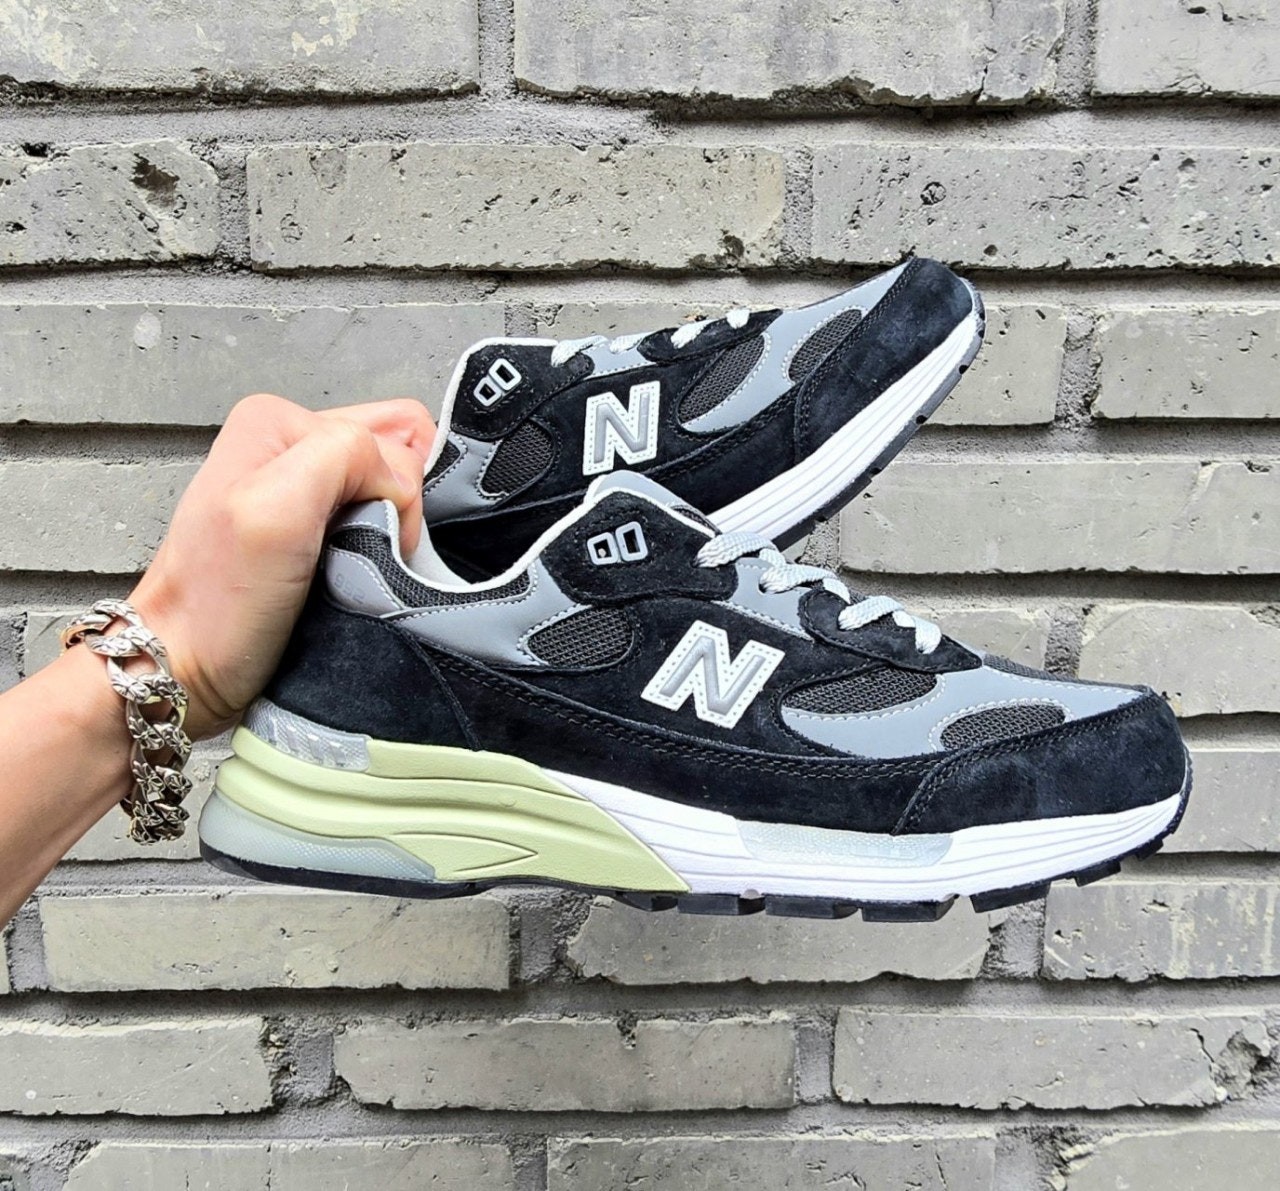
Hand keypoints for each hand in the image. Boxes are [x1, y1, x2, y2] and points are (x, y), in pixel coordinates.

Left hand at [129, 394, 434, 738]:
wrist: (184, 668)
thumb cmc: (217, 604)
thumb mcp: (277, 505)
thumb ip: (346, 455)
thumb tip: (399, 479)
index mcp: (281, 422)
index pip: (397, 432)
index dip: (399, 491)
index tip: (368, 538)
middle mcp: (293, 447)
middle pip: (399, 458)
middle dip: (397, 509)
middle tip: (360, 552)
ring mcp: (305, 491)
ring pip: (394, 496)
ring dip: (391, 537)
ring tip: (351, 569)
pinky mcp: (314, 533)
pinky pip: (381, 529)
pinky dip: (382, 556)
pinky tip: (352, 578)